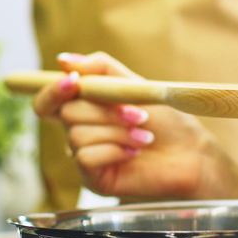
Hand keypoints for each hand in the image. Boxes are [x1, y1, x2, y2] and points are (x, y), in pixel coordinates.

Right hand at [30, 51, 237, 200]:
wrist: (190, 153)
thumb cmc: (166, 121)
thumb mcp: (133, 85)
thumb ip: (99, 69)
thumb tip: (63, 60)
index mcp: (84, 109)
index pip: (48, 101)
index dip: (53, 90)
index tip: (74, 81)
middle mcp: (79, 132)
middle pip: (67, 114)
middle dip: (106, 111)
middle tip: (139, 115)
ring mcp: (85, 156)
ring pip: (78, 136)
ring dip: (117, 131)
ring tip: (143, 137)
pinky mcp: (93, 178)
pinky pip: (85, 157)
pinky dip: (114, 150)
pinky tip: (134, 153)